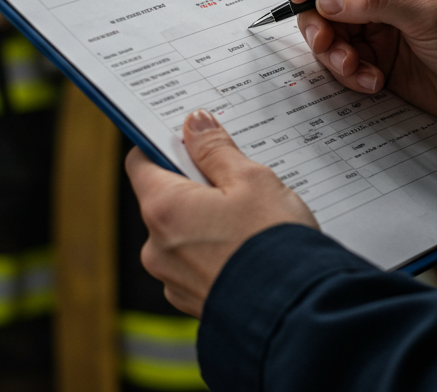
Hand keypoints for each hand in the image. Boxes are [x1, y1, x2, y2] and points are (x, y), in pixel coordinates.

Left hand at [125, 109, 317, 316]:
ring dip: (207, 222)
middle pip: (165, 199)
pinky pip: (196, 265)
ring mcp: (172, 279)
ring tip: (251, 222)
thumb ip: (216, 150)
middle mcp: (156, 247)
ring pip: (182, 233)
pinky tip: (248, 250)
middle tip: (238, 183)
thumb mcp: (252, 179)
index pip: (141, 161)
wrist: (295, 312)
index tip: (193, 141)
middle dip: (197, 186)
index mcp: (164, 208)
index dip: (165, 146)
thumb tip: (194, 125)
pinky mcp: (192, 301)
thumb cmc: (273, 243)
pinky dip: (216, 253)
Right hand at [294, 0, 436, 130]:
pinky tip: (375, 82)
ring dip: (332, 52)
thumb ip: (377, 2)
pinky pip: (340, 59)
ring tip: (356, 70)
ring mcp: (375, 21)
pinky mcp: (374, 54)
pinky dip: (349, 73)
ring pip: (326, 28)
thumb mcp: (430, 13)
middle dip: (317, 19)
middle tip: (325, 43)